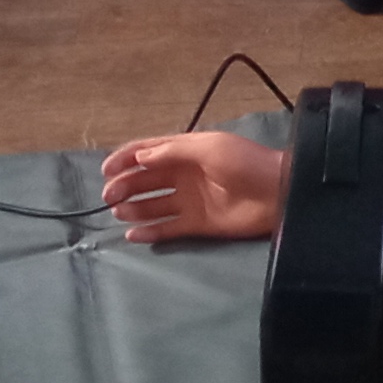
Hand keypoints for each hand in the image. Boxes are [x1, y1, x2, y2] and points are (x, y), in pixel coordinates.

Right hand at [97, 131, 287, 243]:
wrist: (277, 192)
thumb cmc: (244, 163)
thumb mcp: (209, 148)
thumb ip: (173, 151)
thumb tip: (139, 158)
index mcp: (186, 151)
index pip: (148, 153)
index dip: (125, 159)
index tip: (106, 171)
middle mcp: (184, 175)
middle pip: (145, 180)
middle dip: (125, 186)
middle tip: (109, 197)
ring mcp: (190, 201)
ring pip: (152, 205)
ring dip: (133, 208)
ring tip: (119, 213)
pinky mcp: (197, 224)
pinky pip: (167, 228)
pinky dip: (149, 231)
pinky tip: (132, 234)